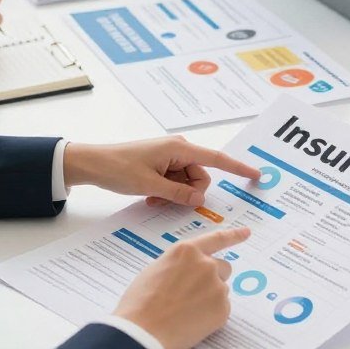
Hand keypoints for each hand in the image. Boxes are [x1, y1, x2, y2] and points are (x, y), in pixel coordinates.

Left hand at [64, 136, 260, 206]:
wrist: (92, 163)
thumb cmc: (119, 169)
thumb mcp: (150, 186)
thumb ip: (178, 194)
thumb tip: (200, 200)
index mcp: (179, 149)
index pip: (216, 158)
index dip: (238, 168)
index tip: (257, 175)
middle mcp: (179, 150)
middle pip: (201, 178)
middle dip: (189, 193)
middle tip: (163, 198)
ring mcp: (170, 158)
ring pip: (188, 184)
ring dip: (175, 195)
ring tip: (152, 197)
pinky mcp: (162, 166)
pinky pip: (176, 184)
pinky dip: (167, 193)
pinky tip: (150, 196)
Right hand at [114, 226, 250, 348]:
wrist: (143, 330)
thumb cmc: (141, 300)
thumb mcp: (157, 268)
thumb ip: (180, 263)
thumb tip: (189, 271)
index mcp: (187, 250)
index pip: (217, 239)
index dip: (234, 235)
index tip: (247, 233)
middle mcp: (206, 264)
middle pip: (223, 267)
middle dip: (214, 277)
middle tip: (194, 293)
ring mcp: (217, 286)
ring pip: (221, 290)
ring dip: (210, 297)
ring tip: (187, 311)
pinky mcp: (222, 309)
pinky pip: (221, 309)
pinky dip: (211, 315)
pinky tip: (192, 322)